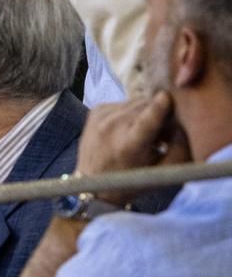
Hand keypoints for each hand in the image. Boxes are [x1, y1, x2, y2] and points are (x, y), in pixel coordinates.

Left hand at [75, 92, 190, 203]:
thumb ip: (179, 151)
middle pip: (147, 107)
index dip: (158, 108)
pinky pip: (124, 103)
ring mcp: (101, 117)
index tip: (167, 96)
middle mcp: (112, 128)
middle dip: (161, 114)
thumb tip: (184, 126)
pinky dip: (132, 112)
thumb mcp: (161, 173)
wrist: (91, 180)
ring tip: (145, 133)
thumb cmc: (131, 179)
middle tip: (163, 132)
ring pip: (137, 103)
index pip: (145, 122)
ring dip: (146, 112)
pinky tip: (129, 128)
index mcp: (128, 145)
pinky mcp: (96, 110)